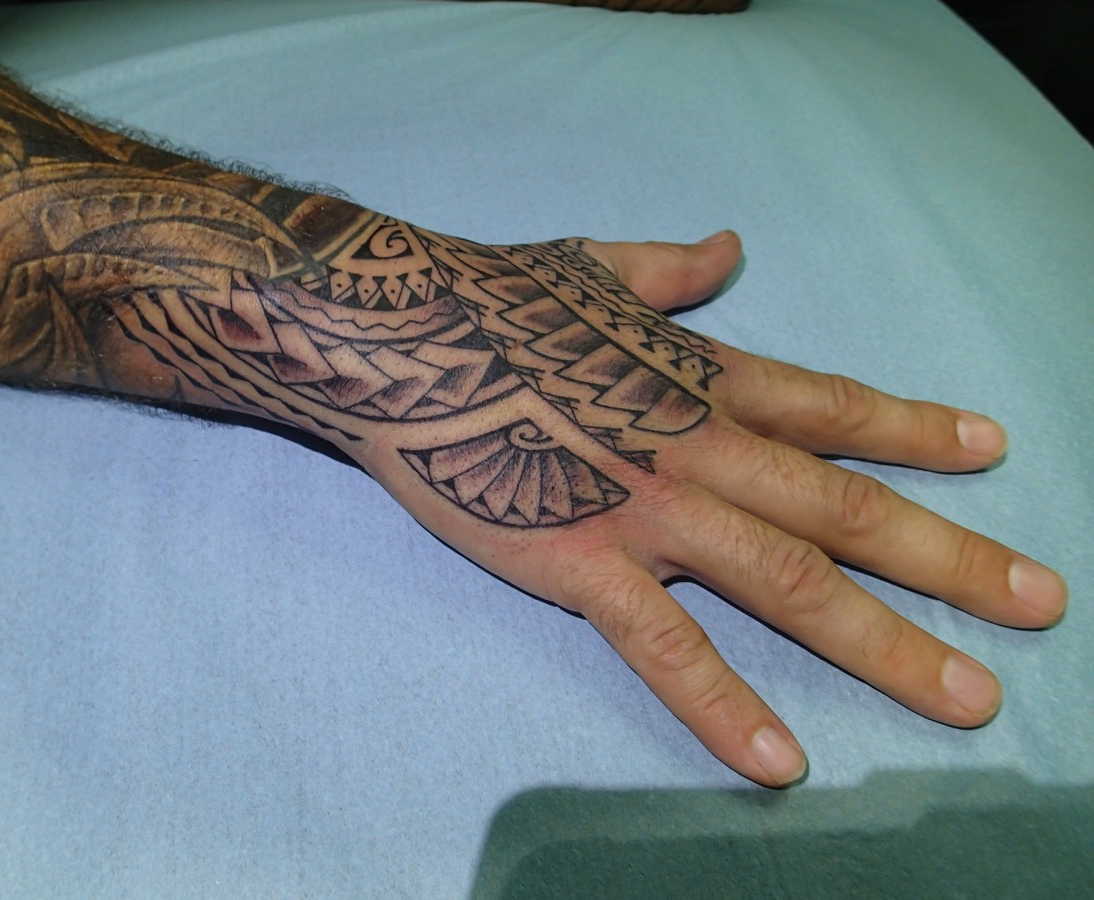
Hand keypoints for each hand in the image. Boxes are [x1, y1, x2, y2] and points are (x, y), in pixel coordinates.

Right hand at [336, 220, 1066, 786]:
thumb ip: (671, 267)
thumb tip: (728, 244)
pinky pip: (666, 645)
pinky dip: (723, 704)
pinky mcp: (582, 561)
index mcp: (705, 377)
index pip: (837, 408)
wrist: (401, 334)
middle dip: (951, 557)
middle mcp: (701, 445)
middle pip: (847, 508)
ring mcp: (648, 508)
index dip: (918, 430)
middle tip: (1040, 602)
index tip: (992, 448)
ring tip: (966, 696)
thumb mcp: (596, 264)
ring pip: (786, 581)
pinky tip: (781, 761)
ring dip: (884, 641)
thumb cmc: (494, 296)